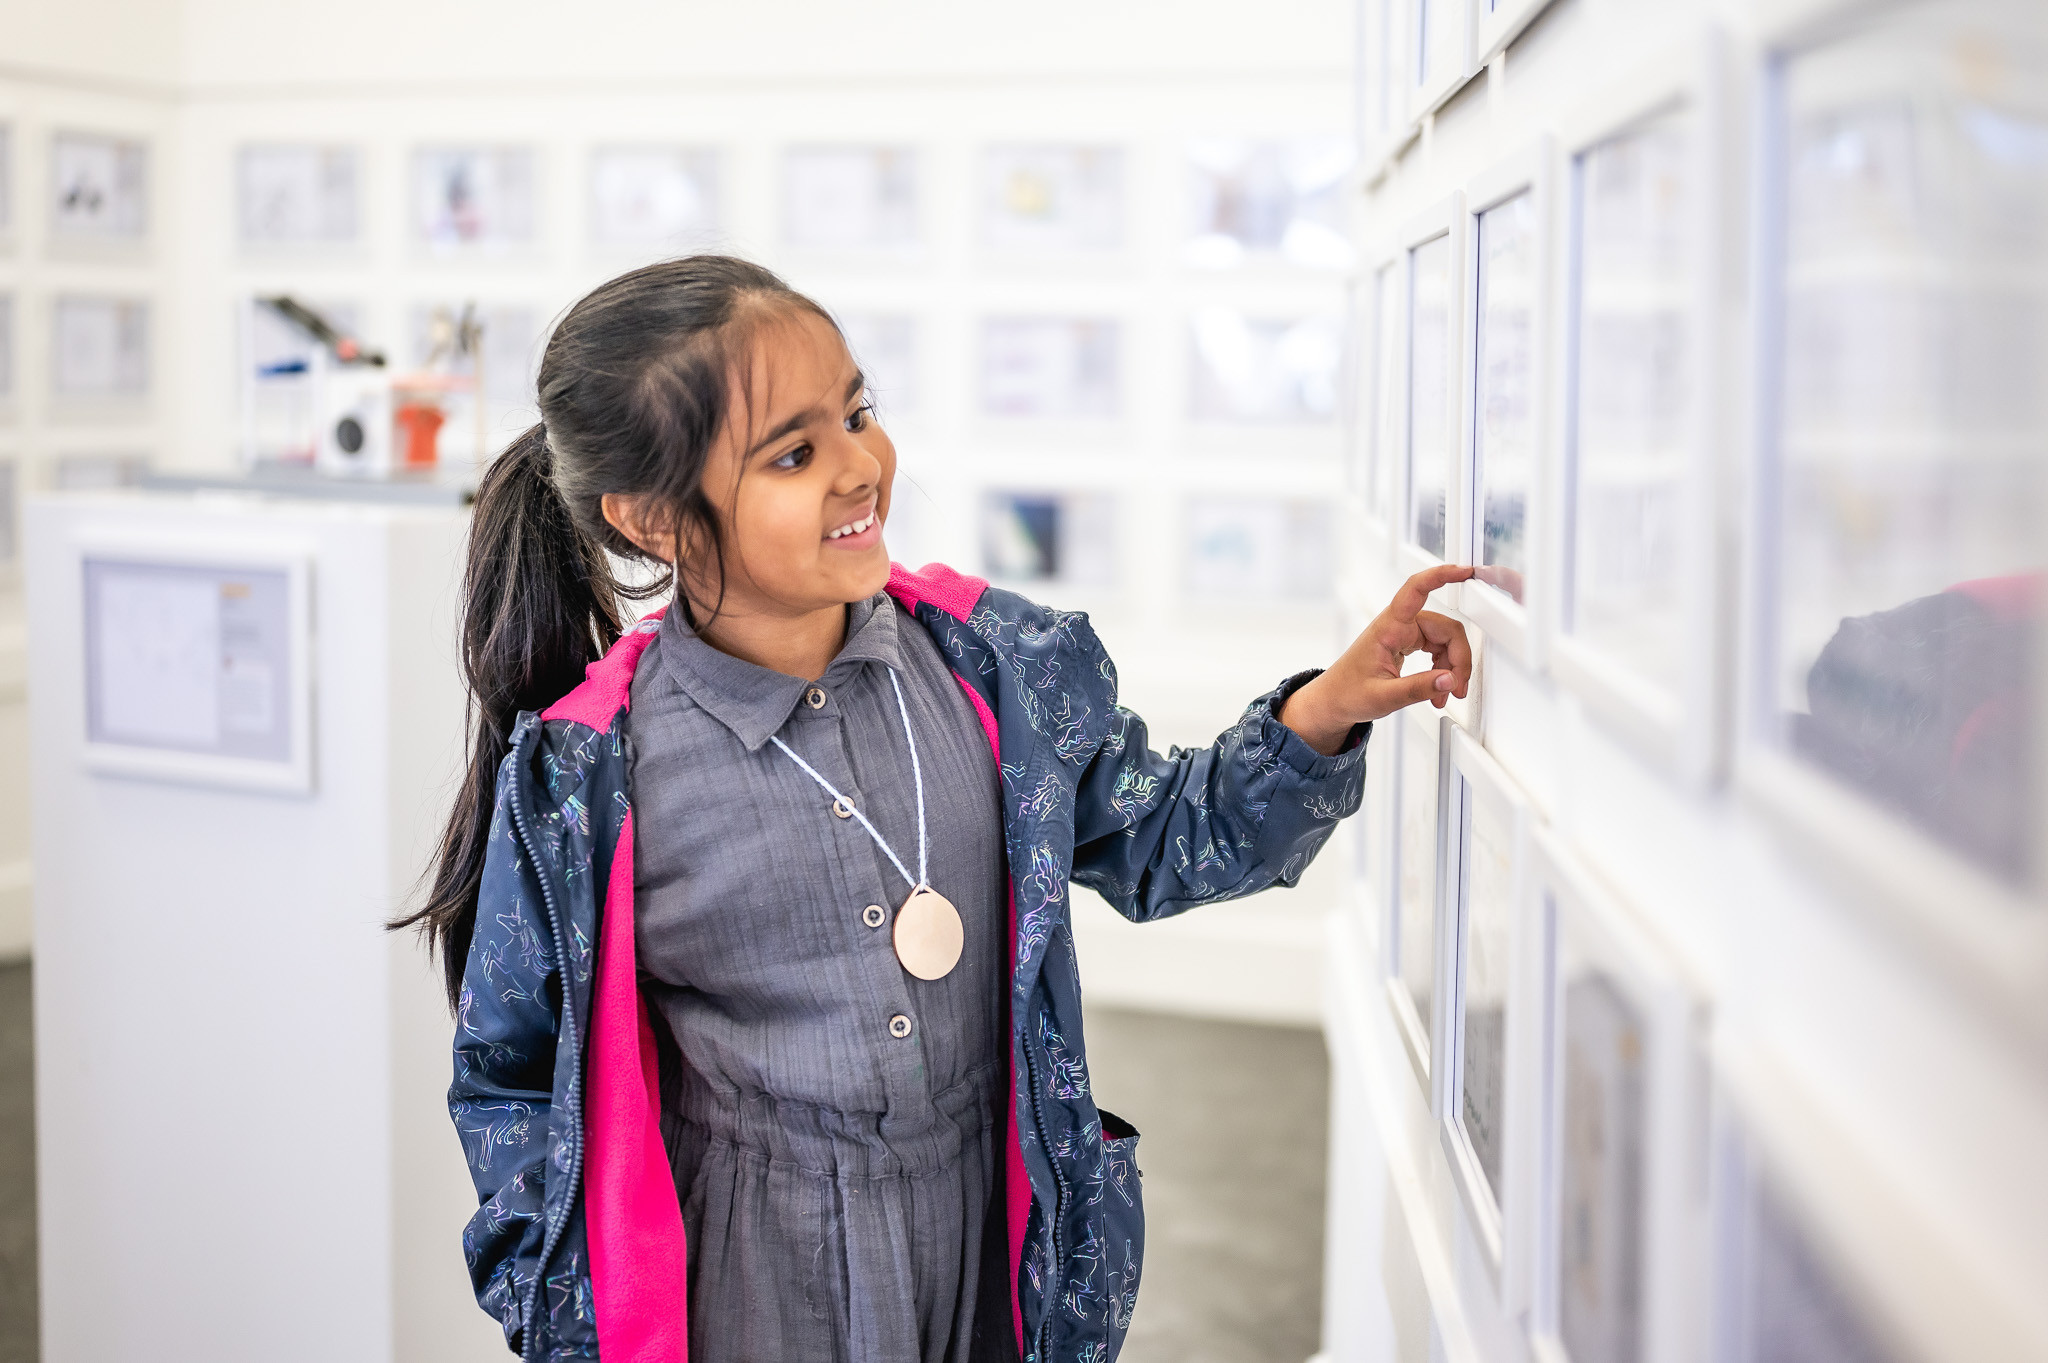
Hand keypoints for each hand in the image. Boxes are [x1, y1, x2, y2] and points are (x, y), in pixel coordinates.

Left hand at [1278, 564, 1475, 754]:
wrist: (1333, 700)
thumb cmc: (1348, 693)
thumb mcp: (1383, 698)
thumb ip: (1419, 689)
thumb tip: (1450, 680)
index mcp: (1388, 628)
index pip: (1416, 590)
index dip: (1441, 575)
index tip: (1464, 571)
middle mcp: (1398, 626)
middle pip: (1445, 629)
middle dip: (1457, 659)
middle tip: (1456, 688)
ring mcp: (1404, 633)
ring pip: (1444, 641)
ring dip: (1451, 668)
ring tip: (1446, 695)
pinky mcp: (1407, 643)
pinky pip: (1436, 649)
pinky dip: (1442, 669)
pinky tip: (1438, 689)